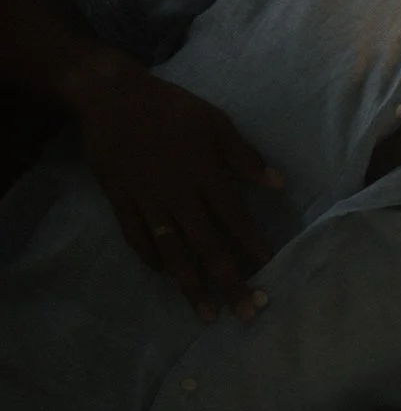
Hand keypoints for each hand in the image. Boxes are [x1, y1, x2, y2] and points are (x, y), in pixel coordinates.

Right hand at [72, 65, 280, 321]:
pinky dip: (151, 258)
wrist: (111, 96)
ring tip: (206, 314)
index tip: (270, 271)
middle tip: (246, 313)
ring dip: (191, 285)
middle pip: (207, 246)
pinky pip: (136, 237)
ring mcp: (147, 201)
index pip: (236, 220)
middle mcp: (178, 195)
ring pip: (172, 252)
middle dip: (229, 281)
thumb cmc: (172, 108)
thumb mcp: (216, 122)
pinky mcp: (120, 200)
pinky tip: (166, 276)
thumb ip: (245, 157)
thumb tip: (279, 183)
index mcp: (206, 175)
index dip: (253, 246)